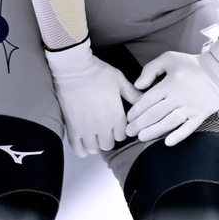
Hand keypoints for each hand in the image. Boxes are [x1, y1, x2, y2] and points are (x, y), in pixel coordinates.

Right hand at [45, 41, 141, 156]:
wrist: (75, 69)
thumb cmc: (100, 73)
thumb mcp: (121, 81)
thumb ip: (133, 94)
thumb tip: (145, 101)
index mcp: (116, 117)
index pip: (123, 136)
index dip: (121, 131)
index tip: (118, 124)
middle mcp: (102, 127)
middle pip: (109, 144)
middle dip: (109, 138)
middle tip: (106, 129)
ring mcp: (86, 129)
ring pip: (94, 149)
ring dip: (96, 144)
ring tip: (95, 135)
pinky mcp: (72, 128)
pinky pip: (77, 148)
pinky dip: (82, 149)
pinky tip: (84, 144)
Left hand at [126, 38, 218, 145]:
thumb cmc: (191, 64)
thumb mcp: (169, 58)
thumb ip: (151, 69)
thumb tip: (137, 85)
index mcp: (169, 84)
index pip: (147, 100)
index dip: (136, 110)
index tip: (128, 117)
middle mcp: (179, 97)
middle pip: (155, 114)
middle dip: (139, 124)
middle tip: (129, 132)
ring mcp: (191, 107)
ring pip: (169, 122)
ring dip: (153, 131)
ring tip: (141, 137)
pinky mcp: (201, 114)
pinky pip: (189, 128)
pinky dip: (178, 136)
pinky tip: (167, 142)